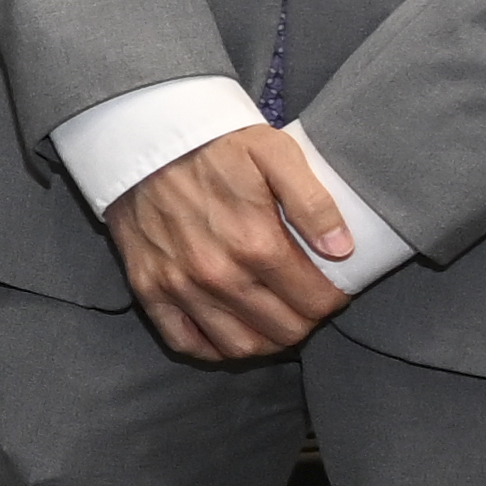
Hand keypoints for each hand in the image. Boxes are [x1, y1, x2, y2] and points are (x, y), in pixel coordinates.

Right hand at [108, 120, 351, 364]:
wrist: (143, 137)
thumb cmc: (215, 144)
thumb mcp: (276, 153)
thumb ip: (313, 203)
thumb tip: (342, 250)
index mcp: (256, 243)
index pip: (315, 301)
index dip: (333, 298)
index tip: (332, 286)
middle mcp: (218, 274)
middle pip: (284, 330)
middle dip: (305, 320)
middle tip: (305, 300)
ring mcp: (180, 286)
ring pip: (240, 346)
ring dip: (266, 340)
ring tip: (275, 318)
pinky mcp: (149, 289)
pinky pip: (186, 343)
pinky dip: (213, 348)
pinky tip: (230, 329)